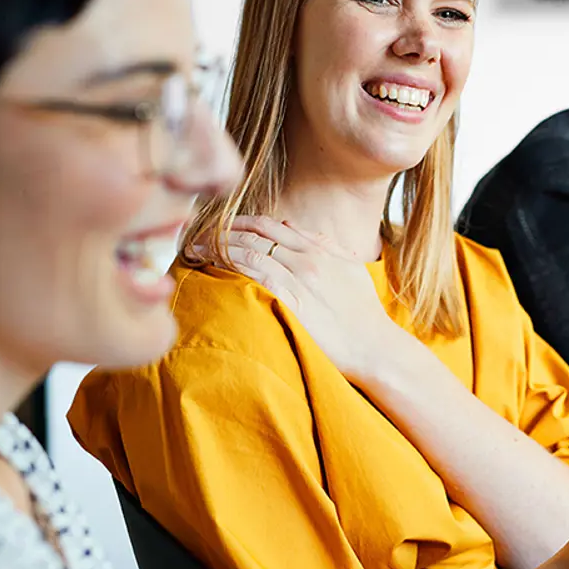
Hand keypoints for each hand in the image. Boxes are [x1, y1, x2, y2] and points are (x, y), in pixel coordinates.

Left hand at [213, 216, 405, 381]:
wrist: (374, 347)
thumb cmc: (364, 315)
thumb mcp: (351, 270)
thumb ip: (325, 246)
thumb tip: (294, 229)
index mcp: (320, 250)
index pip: (271, 225)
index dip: (240, 221)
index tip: (219, 225)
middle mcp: (308, 259)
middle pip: (255, 233)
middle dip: (221, 230)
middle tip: (196, 235)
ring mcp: (300, 278)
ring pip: (250, 249)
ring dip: (217, 245)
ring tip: (194, 248)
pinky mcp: (292, 299)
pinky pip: (254, 272)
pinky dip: (230, 262)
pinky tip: (212, 264)